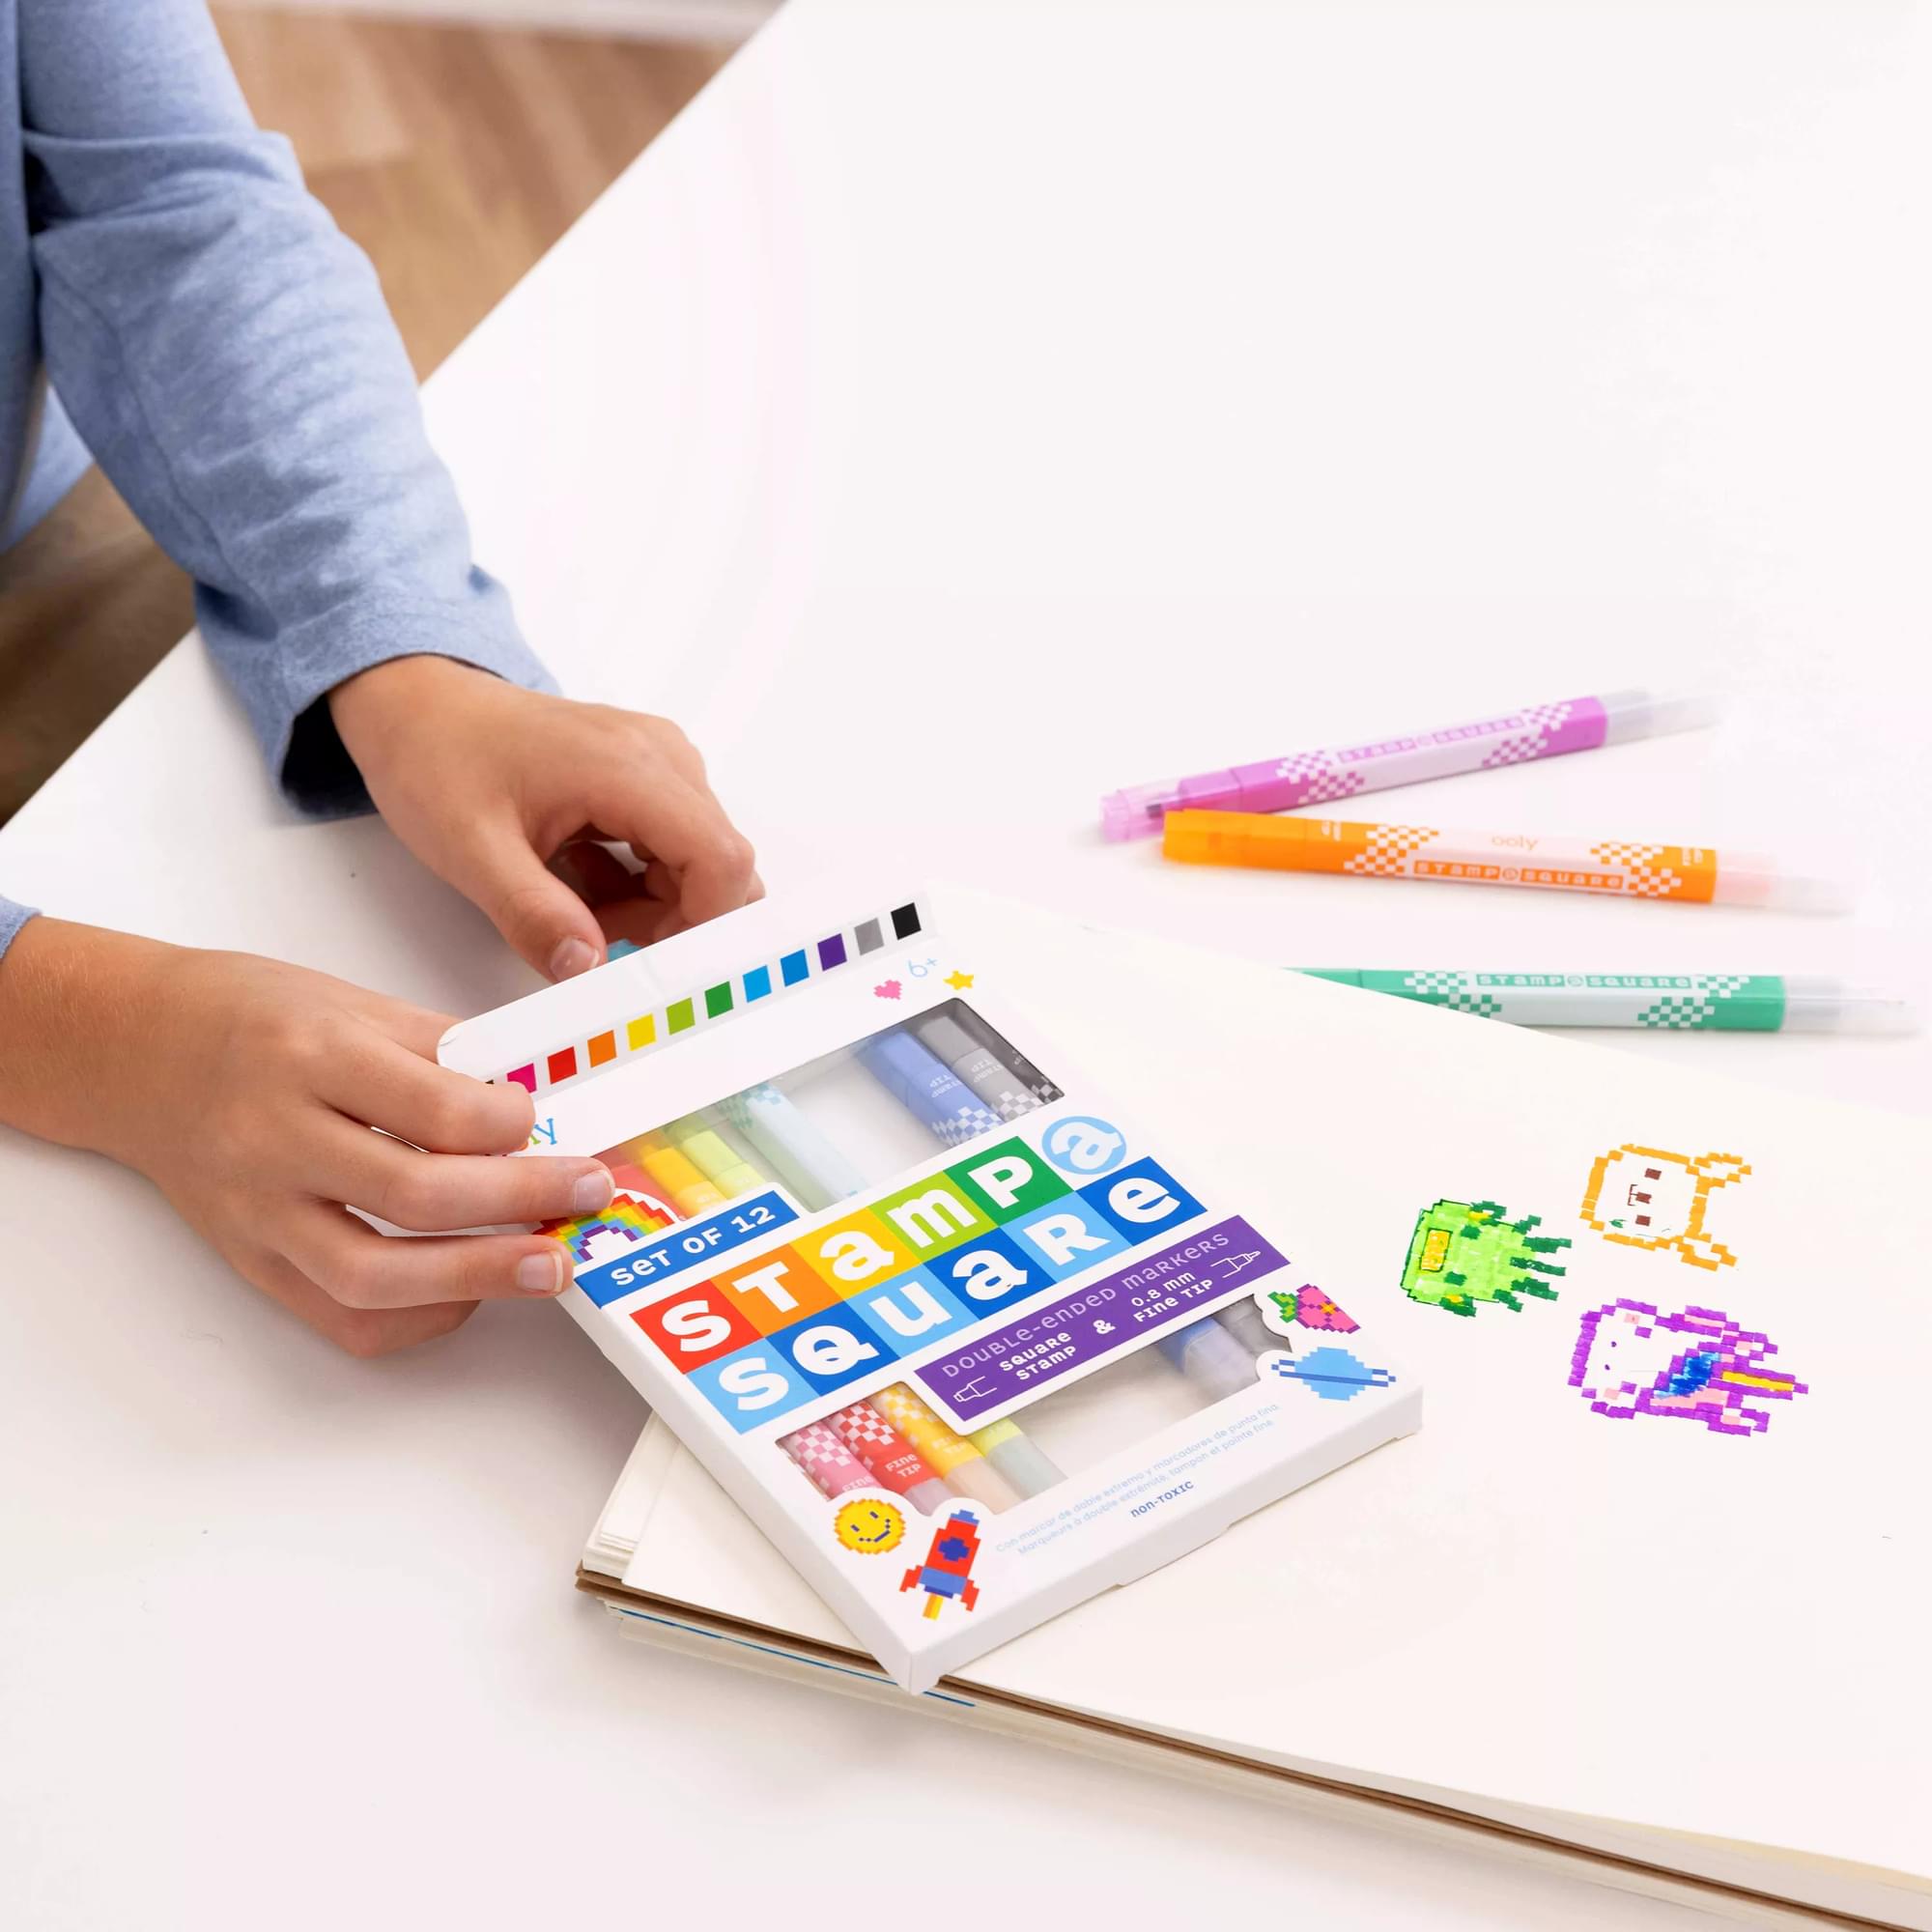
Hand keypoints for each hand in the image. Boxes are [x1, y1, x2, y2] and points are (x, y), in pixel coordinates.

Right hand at [0, 920, 614, 1356]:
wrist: (135, 1050)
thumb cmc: (252, 1018)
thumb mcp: (352, 1004)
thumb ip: (443, 1053)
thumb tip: (538, 1097)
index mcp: (309, 1056)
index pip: (430, 1106)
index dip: (507, 1123)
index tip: (545, 1121)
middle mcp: (275, 1138)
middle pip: (415, 1194)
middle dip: (520, 1200)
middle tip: (585, 1194)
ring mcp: (258, 1211)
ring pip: (373, 1275)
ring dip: (477, 1277)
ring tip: (548, 1266)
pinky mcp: (251, 1261)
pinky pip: (339, 1317)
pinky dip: (413, 1318)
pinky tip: (467, 1292)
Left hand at [329, 657, 760, 980]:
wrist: (417, 706)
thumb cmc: (436, 759)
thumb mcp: (469, 850)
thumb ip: (531, 914)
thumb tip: (585, 971)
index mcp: (626, 767)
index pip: (720, 858)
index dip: (705, 925)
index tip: (655, 969)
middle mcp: (661, 756)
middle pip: (720, 865)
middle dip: (673, 922)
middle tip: (596, 934)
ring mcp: (660, 762)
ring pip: (703, 862)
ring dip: (652, 906)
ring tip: (573, 901)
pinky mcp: (650, 775)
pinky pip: (679, 847)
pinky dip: (641, 883)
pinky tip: (581, 875)